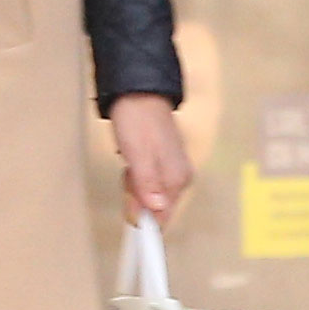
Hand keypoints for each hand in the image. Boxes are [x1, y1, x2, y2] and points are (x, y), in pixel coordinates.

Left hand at [111, 94, 192, 228]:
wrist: (138, 91)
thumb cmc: (138, 120)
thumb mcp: (138, 156)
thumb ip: (147, 186)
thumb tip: (157, 211)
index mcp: (177, 178)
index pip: (162, 218)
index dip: (142, 218)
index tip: (129, 214)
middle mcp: (180, 176)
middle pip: (154, 208)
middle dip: (135, 199)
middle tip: (128, 175)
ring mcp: (172, 168)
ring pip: (148, 195)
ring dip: (134, 186)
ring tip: (130, 164)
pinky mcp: (163, 161)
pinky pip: (147, 182)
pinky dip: (135, 177)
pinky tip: (132, 161)